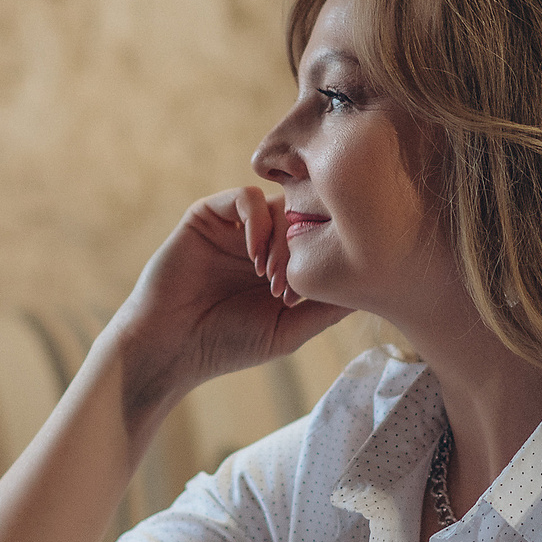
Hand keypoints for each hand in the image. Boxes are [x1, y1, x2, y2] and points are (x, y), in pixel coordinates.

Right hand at [112, 186, 352, 404]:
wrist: (170, 346)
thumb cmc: (227, 345)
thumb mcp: (289, 330)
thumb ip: (327, 307)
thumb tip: (372, 284)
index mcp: (282, 264)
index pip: (320, 236)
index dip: (326, 252)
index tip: (317, 286)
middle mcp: (260, 240)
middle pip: (302, 215)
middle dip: (302, 244)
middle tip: (288, 285)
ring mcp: (235, 226)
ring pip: (278, 203)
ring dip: (280, 236)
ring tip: (268, 276)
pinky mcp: (207, 215)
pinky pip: (244, 196)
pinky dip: (256, 220)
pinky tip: (253, 255)